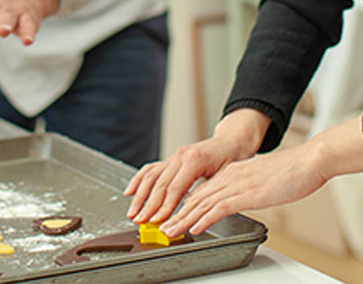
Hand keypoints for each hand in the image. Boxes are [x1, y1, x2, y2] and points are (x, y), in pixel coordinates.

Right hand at [123, 109, 269, 225]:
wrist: (231, 141)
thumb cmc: (232, 158)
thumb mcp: (226, 175)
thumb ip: (208, 190)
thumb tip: (193, 209)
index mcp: (195, 160)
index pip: (175, 188)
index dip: (164, 206)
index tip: (156, 220)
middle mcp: (181, 156)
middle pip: (159, 184)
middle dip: (148, 205)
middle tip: (140, 221)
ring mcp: (174, 156)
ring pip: (151, 177)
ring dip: (139, 196)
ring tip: (133, 212)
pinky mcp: (171, 159)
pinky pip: (151, 169)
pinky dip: (138, 180)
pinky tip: (130, 191)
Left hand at [159, 144, 326, 238]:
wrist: (308, 161)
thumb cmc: (291, 172)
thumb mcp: (261, 179)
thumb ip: (245, 187)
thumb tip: (238, 199)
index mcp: (232, 172)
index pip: (201, 190)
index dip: (183, 205)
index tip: (171, 216)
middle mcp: (230, 176)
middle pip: (195, 197)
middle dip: (176, 213)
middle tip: (161, 226)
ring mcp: (238, 184)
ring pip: (202, 203)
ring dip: (183, 219)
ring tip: (170, 230)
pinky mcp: (248, 194)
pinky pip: (220, 207)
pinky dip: (204, 218)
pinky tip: (195, 226)